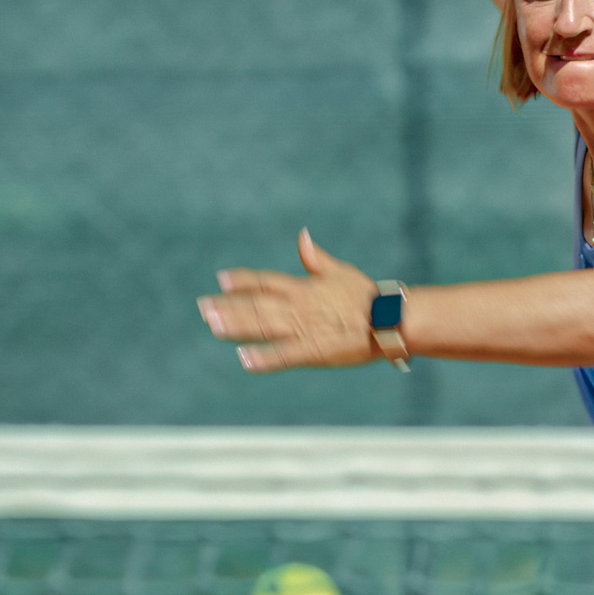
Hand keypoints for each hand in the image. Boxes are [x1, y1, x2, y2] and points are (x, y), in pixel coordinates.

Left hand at [198, 229, 380, 372]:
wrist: (390, 319)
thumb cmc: (368, 296)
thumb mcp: (340, 271)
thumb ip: (315, 258)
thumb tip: (302, 235)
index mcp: (303, 287)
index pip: (266, 282)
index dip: (243, 281)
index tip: (221, 279)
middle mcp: (298, 306)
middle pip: (256, 304)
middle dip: (228, 306)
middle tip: (202, 307)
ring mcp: (304, 328)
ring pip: (264, 325)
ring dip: (237, 326)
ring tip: (213, 326)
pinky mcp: (314, 350)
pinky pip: (284, 354)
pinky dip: (264, 357)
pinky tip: (244, 359)